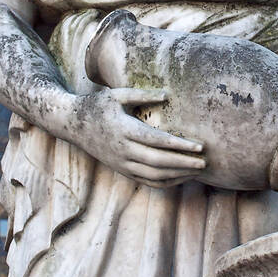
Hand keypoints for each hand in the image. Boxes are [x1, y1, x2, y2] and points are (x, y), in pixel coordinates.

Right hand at [63, 87, 205, 184]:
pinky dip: (165, 182)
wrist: (73, 125)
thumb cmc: (98, 106)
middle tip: (205, 163)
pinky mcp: (122, 171)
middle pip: (158, 162)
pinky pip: (146, 182)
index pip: (157, 141)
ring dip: (178, 175)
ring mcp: (122, 164)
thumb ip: (142, 95)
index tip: (199, 147)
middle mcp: (123, 150)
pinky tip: (181, 177)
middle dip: (184, 164)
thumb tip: (167, 94)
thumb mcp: (117, 95)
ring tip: (198, 171)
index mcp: (124, 130)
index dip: (180, 146)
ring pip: (154, 175)